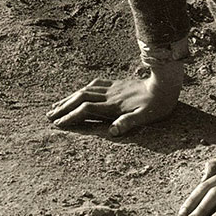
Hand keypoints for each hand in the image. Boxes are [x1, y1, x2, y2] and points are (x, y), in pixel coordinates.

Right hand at [47, 65, 181, 136]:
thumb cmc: (156, 105)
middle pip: (81, 98)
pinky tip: (80, 91)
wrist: (165, 84)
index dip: (71, 116)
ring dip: (70, 98)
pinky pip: (95, 84)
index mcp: (114, 105)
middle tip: (49, 116)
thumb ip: (129, 123)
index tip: (58, 124)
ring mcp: (112, 88)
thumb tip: (113, 132)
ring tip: (57, 105)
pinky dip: (83, 89)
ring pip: (85, 90)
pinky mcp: (117, 84)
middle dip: (64, 107)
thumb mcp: (145, 118)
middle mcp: (110, 95)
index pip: (86, 109)